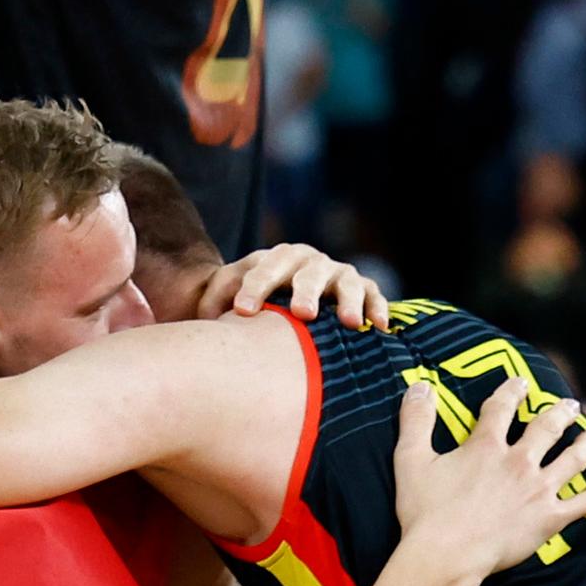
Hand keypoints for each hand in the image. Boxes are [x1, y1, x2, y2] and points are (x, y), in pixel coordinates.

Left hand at [195, 244, 388, 328]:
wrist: (281, 295)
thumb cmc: (251, 300)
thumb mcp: (227, 294)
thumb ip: (214, 299)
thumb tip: (207, 317)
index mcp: (276, 259)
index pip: (264, 269)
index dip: (254, 289)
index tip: (243, 312)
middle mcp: (309, 263)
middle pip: (308, 273)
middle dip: (306, 292)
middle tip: (302, 313)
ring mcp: (337, 275)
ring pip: (346, 282)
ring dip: (348, 300)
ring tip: (347, 322)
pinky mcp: (362, 289)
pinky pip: (373, 295)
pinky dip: (377, 308)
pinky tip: (378, 326)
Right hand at [389, 378, 585, 580]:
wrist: (447, 555)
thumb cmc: (425, 511)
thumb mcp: (410, 459)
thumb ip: (416, 420)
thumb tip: (419, 386)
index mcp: (486, 446)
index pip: (502, 408)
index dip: (512, 392)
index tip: (521, 383)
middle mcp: (518, 462)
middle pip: (547, 429)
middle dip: (560, 414)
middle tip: (570, 406)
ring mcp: (538, 490)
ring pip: (571, 460)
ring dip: (585, 445)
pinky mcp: (548, 519)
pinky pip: (581, 503)